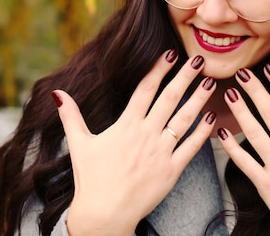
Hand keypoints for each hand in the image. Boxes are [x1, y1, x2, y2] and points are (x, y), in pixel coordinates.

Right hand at [52, 51, 216, 235]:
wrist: (104, 215)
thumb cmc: (91, 180)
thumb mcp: (79, 144)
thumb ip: (70, 116)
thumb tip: (57, 93)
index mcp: (125, 125)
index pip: (145, 89)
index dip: (159, 69)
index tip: (172, 53)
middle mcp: (145, 135)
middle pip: (169, 98)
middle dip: (185, 76)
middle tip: (199, 60)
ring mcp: (160, 152)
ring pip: (184, 119)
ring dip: (199, 98)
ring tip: (211, 81)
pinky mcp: (171, 171)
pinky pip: (191, 147)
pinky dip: (203, 132)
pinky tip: (212, 117)